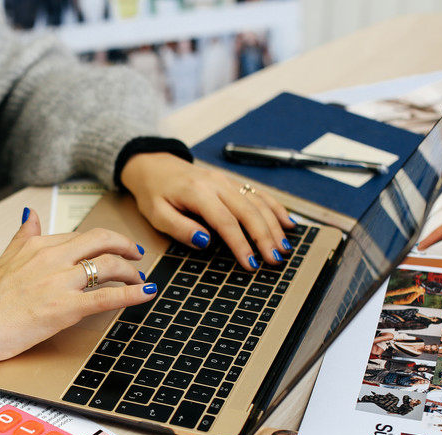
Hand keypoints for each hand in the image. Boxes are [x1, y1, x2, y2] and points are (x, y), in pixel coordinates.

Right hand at [0, 208, 154, 361]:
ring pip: (108, 266)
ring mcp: (60, 282)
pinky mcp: (65, 308)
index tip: (114, 247)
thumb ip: (22, 235)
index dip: (103, 241)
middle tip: (137, 255)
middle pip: (101, 241)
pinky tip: (147, 292)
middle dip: (125, 246)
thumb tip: (29, 213)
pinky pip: (107, 296)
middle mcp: (52, 258)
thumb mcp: (4, 257)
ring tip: (140, 280)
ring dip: (131, 272)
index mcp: (38, 245)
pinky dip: (132, 293)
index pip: (81, 236)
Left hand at [120, 152, 294, 270]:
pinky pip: (258, 194)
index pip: (225, 221)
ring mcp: (227, 181)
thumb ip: (180, 228)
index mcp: (197, 192)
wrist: (154, 165)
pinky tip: (287, 223)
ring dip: (274, 226)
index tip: (250, 263)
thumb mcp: (157, 214)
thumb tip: (205, 241)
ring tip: (284, 248)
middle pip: (249, 212)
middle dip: (265, 237)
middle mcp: (217, 183)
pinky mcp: (231, 182)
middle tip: (274, 260)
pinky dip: (275, 208)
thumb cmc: (154, 192)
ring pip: (258, 203)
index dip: (241, 244)